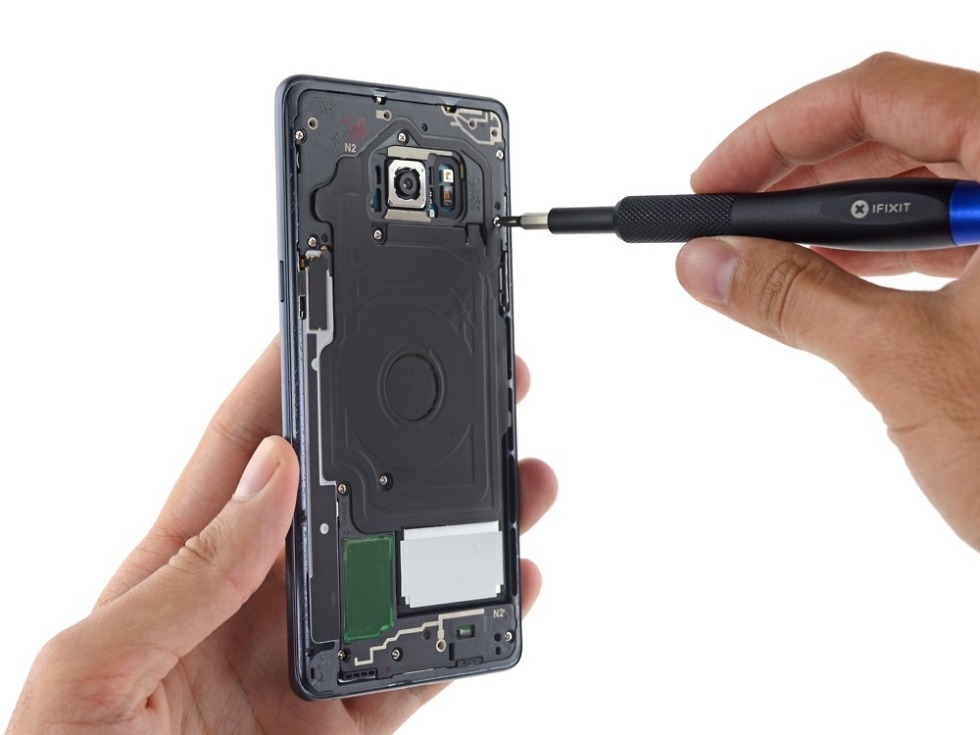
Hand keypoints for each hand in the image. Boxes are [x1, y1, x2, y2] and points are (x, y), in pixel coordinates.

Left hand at [8, 338, 556, 733]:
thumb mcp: (93, 673)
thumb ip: (183, 579)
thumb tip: (271, 478)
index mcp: (179, 573)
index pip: (246, 456)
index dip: (289, 386)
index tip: (341, 329)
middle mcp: (253, 606)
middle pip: (349, 504)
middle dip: (410, 445)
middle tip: (470, 397)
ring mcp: (307, 662)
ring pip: (403, 576)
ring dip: (467, 528)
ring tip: (519, 482)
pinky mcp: (347, 724)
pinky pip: (423, 665)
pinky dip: (475, 626)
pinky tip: (515, 588)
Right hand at [675, 52, 979, 548]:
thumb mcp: (903, 363)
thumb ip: (795, 299)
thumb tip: (706, 263)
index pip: (885, 96)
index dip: (780, 130)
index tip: (715, 178)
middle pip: (898, 131)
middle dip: (797, 174)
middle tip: (722, 217)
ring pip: (918, 183)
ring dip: (829, 215)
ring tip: (757, 250)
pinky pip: (943, 232)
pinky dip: (873, 251)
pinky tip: (821, 275)